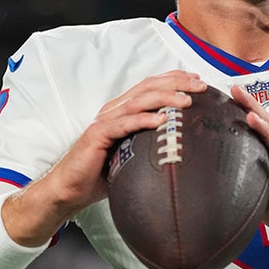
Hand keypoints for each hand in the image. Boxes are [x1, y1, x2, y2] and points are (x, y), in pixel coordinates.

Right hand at [10, 71, 207, 242]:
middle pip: (148, 88)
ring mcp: (105, 121)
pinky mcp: (97, 135)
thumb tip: (183, 146)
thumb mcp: (133, 154)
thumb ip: (151, 143)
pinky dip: (143, 120)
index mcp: (122, 110)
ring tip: (186, 100)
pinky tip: (161, 120)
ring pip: (138, 102)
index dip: (174, 79)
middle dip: (176, 83)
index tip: (197, 80)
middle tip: (200, 84)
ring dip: (164, 98)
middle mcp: (114, 110)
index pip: (150, 86)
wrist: (69, 189)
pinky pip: (123, 124)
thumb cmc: (101, 173)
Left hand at [230, 84, 268, 248]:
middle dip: (251, 107)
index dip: (241, 111)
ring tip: (251, 117)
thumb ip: (237, 186)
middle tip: (237, 91)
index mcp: (266, 158)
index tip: (226, 95)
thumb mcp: (255, 195)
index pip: (253, 129)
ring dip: (264, 130)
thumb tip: (207, 187)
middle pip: (265, 127)